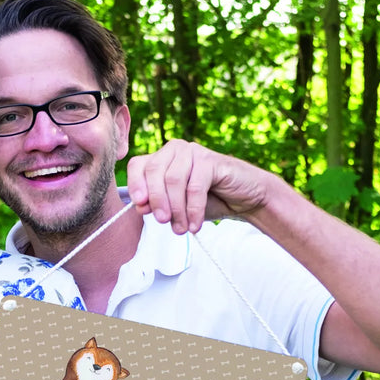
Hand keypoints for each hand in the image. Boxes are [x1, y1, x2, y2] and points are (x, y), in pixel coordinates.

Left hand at [126, 139, 269, 234]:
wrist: (244, 199)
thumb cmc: (207, 201)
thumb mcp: (176, 207)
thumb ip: (157, 205)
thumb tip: (140, 206)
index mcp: (161, 158)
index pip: (138, 165)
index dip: (135, 185)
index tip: (139, 206)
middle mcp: (175, 150)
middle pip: (154, 172)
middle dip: (156, 200)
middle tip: (163, 222)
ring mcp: (193, 152)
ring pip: (173, 180)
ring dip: (176, 209)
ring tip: (181, 228)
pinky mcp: (211, 160)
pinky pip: (195, 187)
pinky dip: (193, 210)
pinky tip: (195, 225)